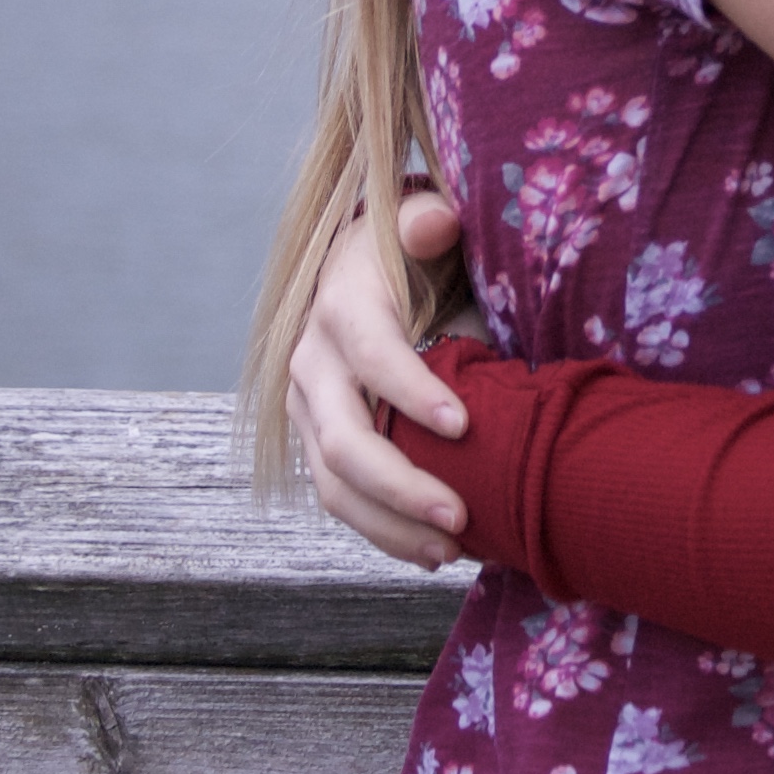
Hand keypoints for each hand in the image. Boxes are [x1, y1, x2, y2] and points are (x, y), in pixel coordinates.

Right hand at [285, 189, 474, 568]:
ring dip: (391, 526)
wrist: (366, 271)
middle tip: (463, 518)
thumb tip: (437, 222)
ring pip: (335, 486)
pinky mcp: (318, 443)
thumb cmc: (411, 249)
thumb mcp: (417, 222)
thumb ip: (427, 220)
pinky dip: (383, 531)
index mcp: (341, 308)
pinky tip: (434, 552)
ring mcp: (309, 411)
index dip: (412, 392)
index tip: (464, 425)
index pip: (372, 355)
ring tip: (453, 551)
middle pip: (345, 441)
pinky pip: (341, 500)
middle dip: (402, 486)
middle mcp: (312, 365)